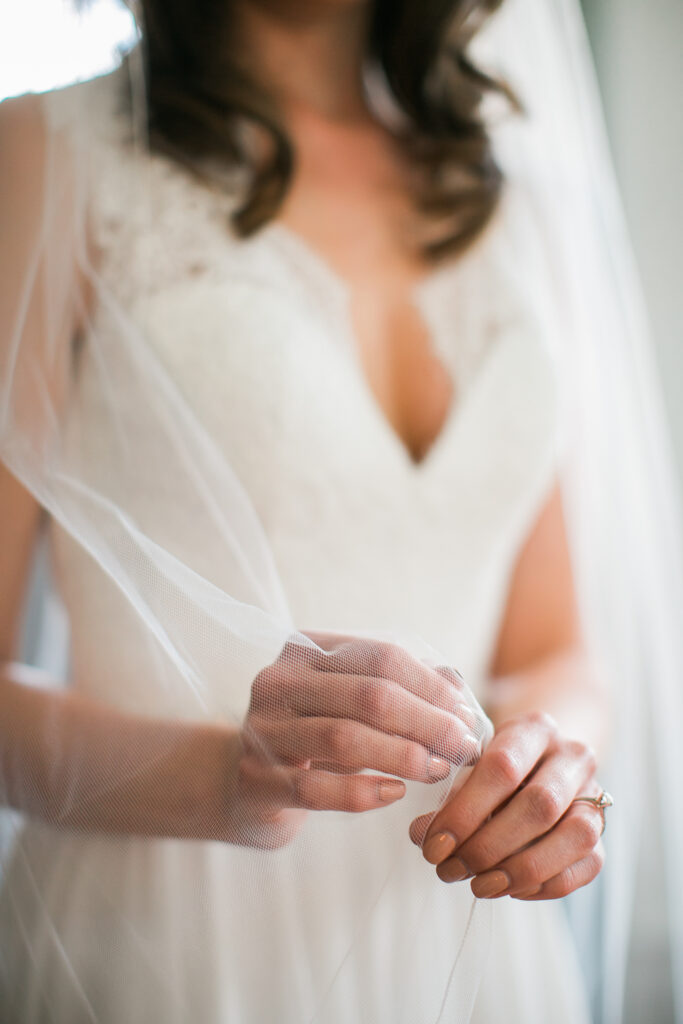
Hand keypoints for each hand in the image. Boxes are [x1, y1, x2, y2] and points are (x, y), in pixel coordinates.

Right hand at [230, 636, 481, 846]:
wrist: (244, 782)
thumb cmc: (314, 737)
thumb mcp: (353, 704)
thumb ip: (402, 688)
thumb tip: (456, 685)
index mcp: (305, 649)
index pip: (381, 657)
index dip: (431, 687)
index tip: (467, 716)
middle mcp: (278, 681)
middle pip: (369, 695)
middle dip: (428, 722)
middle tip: (463, 748)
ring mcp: (262, 730)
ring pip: (344, 738)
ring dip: (403, 756)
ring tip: (437, 770)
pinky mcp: (256, 780)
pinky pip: (316, 788)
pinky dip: (363, 793)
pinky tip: (395, 794)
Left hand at [409, 711, 604, 899]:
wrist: (540, 759)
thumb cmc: (494, 764)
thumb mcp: (470, 763)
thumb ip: (449, 794)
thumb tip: (422, 835)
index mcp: (535, 728)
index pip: (504, 766)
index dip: (466, 810)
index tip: (434, 843)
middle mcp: (572, 757)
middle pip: (540, 805)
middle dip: (489, 845)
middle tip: (450, 868)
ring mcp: (594, 794)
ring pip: (575, 836)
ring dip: (521, 869)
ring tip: (478, 885)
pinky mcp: (601, 832)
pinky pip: (587, 865)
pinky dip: (546, 884)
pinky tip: (508, 888)